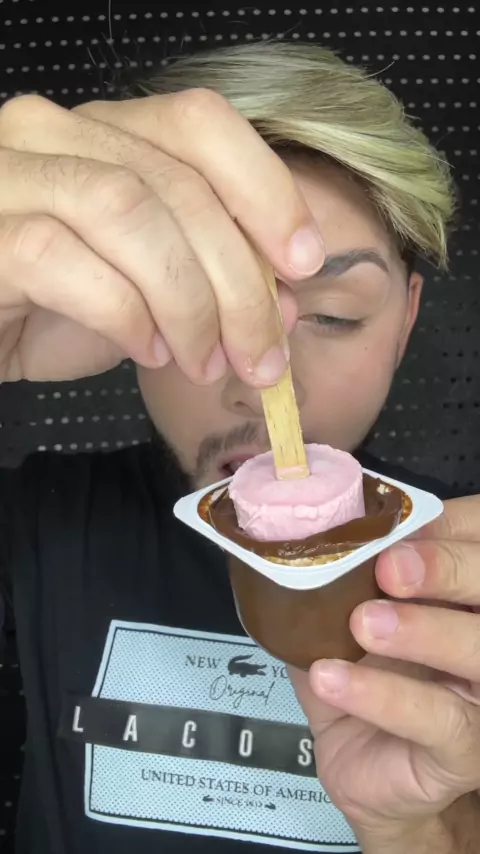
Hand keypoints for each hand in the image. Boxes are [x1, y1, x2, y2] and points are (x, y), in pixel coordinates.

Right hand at [0, 92, 323, 382]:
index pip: (200, 123)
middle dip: (239, 280)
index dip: (266, 189)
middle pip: (177, 183)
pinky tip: (146, 351)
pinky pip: (65, 261)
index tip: (305, 261)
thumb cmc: (50, 307)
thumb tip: (286, 302)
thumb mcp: (147, 291)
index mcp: (104, 131)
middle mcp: (54, 133)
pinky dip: (124, 314)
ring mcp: (11, 175)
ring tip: (204, 361)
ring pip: (127, 210)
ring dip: (188, 301)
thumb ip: (208, 281)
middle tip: (264, 353)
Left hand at [290, 495, 479, 844]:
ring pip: (478, 652)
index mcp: (465, 592)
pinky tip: (331, 677)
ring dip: (422, 631)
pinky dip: (382, 695)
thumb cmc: (368, 674)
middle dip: (446, 568)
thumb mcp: (347, 613)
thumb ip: (343, 572)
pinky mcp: (466, 747)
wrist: (366, 764)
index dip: (448, 528)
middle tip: (389, 566)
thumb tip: (303, 527)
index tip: (394, 522)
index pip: (475, 541)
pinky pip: (437, 718)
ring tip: (363, 623)